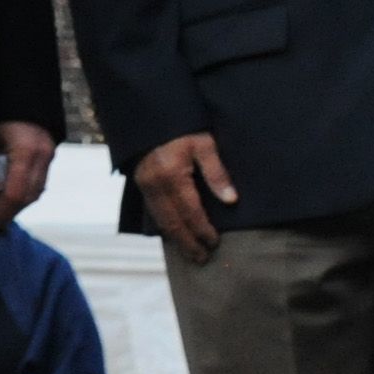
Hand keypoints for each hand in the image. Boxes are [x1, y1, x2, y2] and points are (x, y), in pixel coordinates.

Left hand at [0, 122, 55, 228]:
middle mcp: (43, 156)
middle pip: (29, 197)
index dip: (1, 212)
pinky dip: (21, 191)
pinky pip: (37, 182)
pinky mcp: (48, 155)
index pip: (16, 193)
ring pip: (35, 192)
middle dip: (7, 212)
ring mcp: (48, 155)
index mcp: (27, 151)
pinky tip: (2, 193)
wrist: (21, 93)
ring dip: (14, 203)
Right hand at [133, 131, 236, 263]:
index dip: (202, 229)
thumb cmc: (183, 128)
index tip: (215, 242)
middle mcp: (155, 184)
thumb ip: (216, 172)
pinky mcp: (142, 185)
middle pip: (173, 222)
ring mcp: (145, 185)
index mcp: (172, 174)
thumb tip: (231, 200)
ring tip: (191, 254)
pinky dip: (165, 228)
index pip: (190, 211)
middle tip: (202, 259)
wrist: (151, 115)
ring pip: (161, 220)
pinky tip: (175, 235)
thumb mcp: (204, 143)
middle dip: (188, 242)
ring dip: (176, 239)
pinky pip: (154, 213)